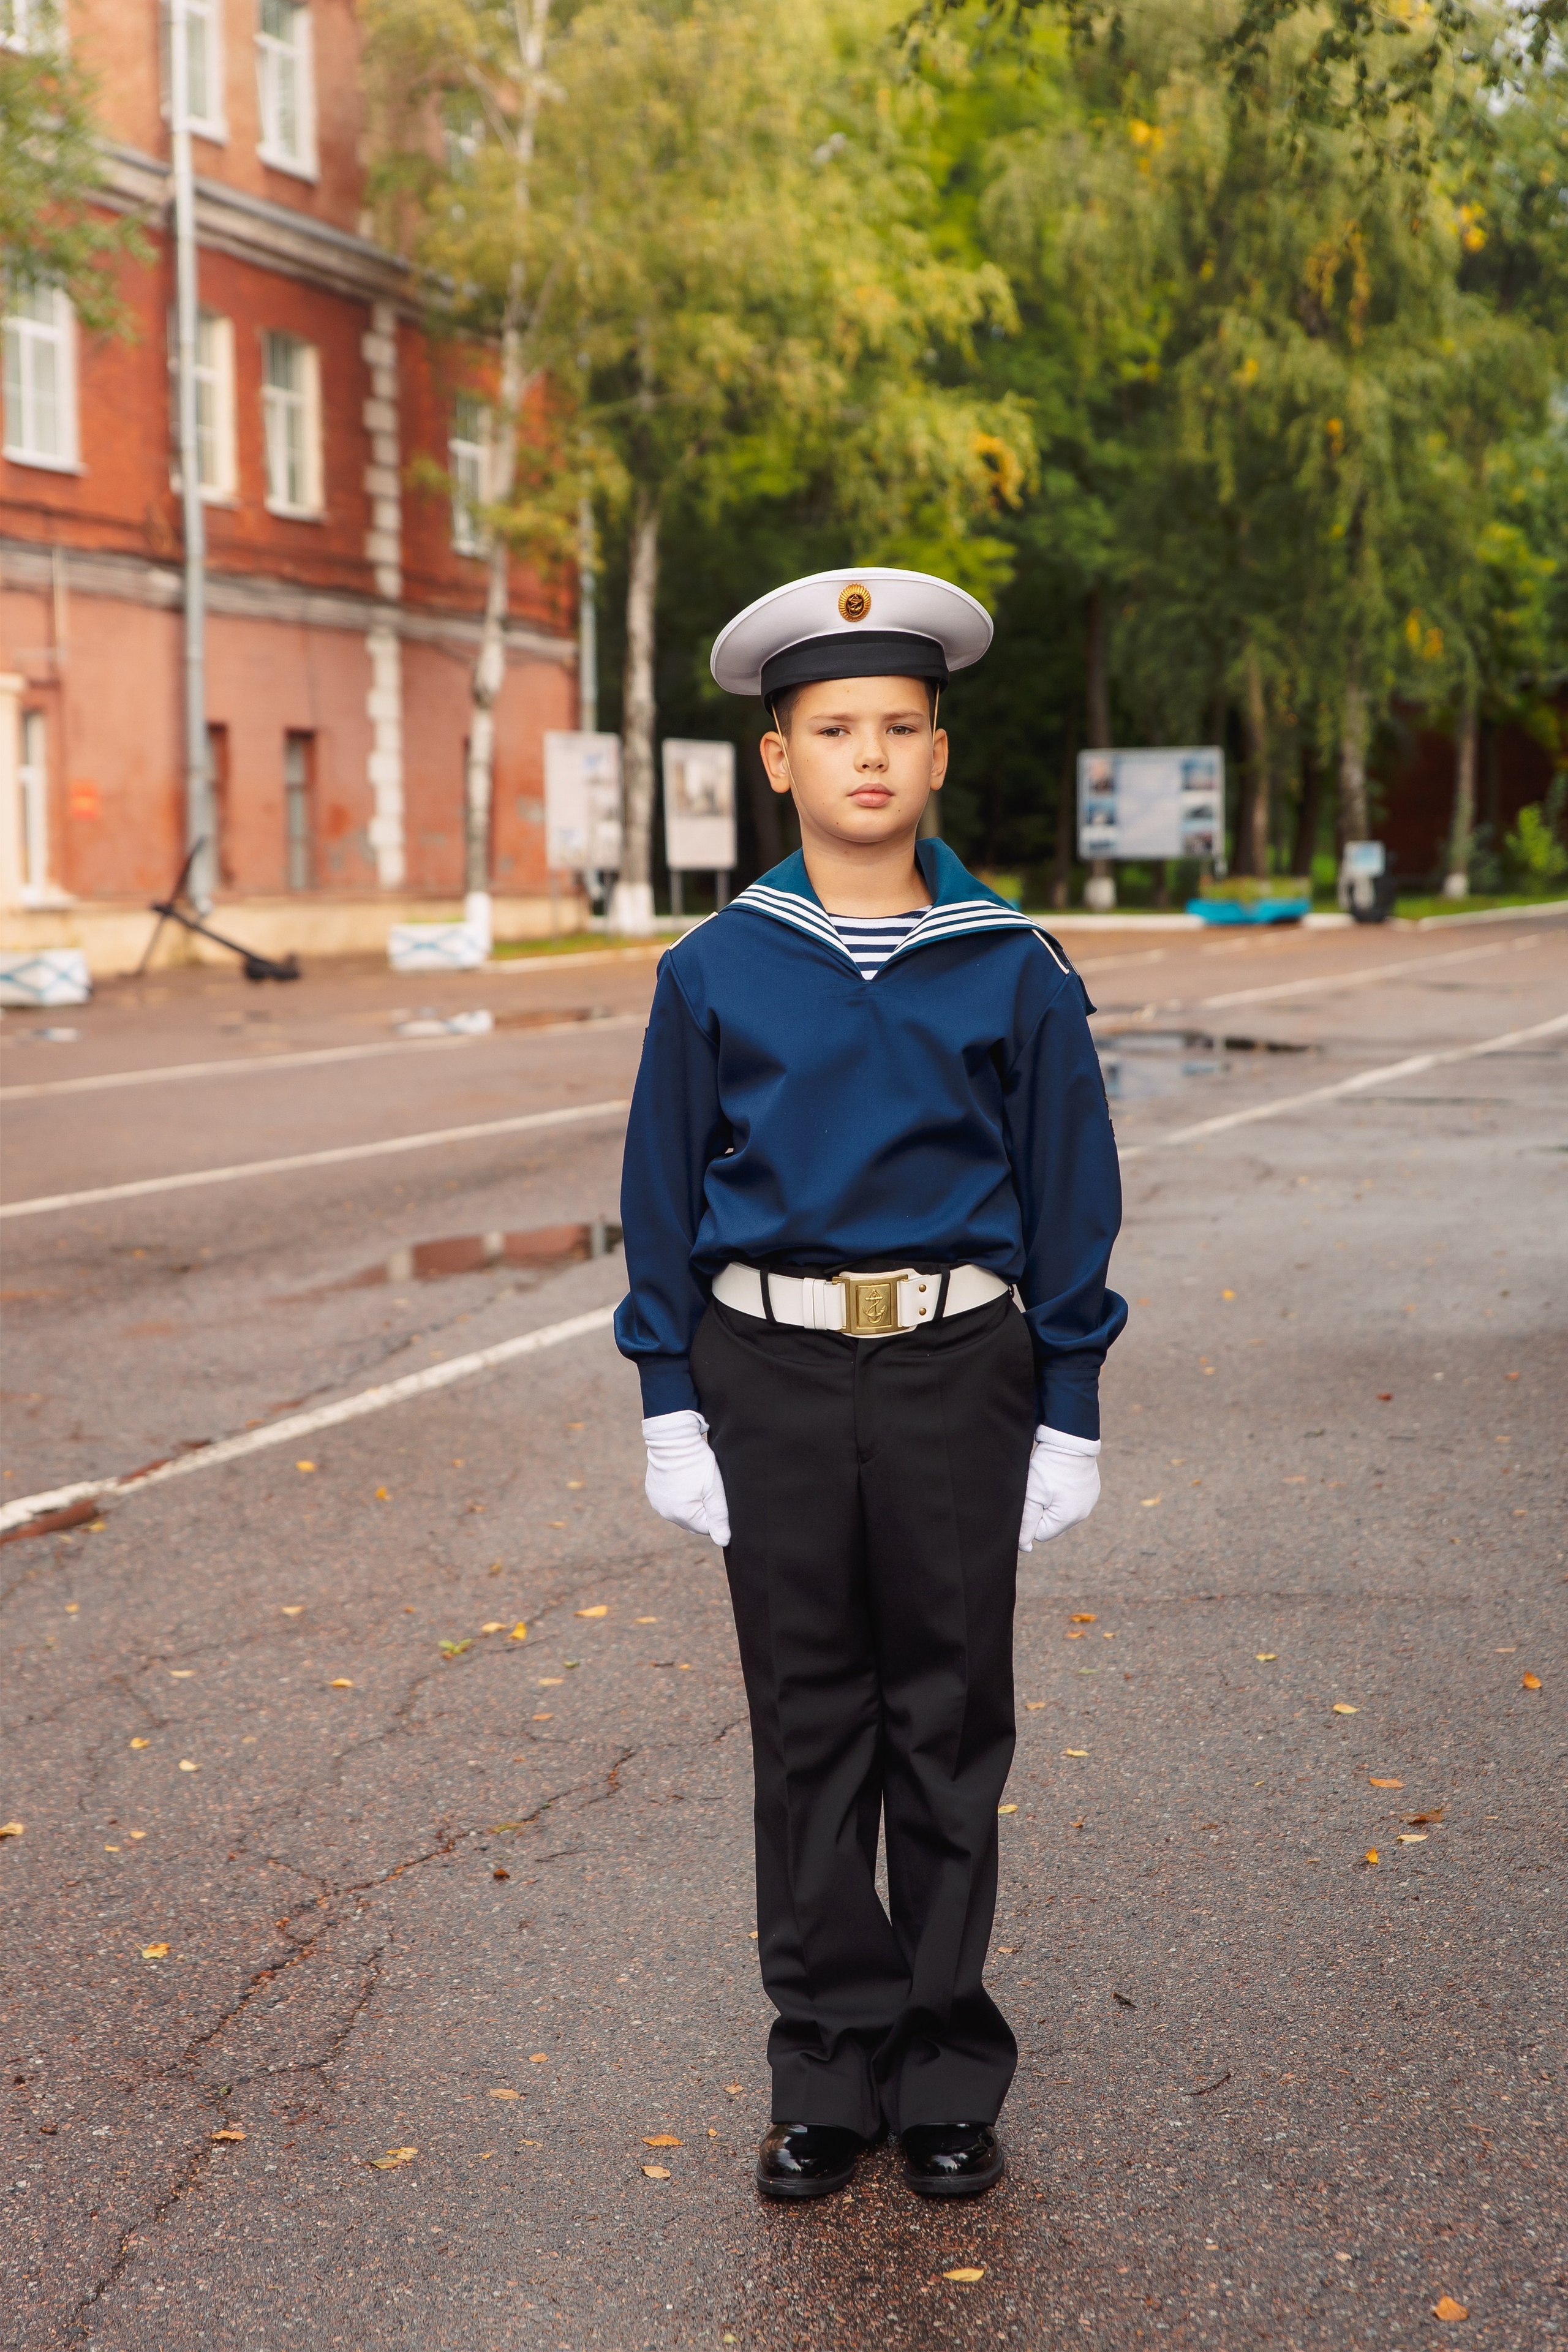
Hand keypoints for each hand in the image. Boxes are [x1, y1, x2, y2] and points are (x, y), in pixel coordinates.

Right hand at [642, 1410, 730, 1546]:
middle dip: (703, 1510)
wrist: (673, 1438)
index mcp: (683, 1515)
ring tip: (695, 1481)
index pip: (708, 1528)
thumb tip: (724, 1540)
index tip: (716, 1493)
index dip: (716, 1513)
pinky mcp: (653, 1492)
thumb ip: (720, 1517)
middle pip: (694, 1522)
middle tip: (707, 1487)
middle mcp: (666, 1513)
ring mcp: (657, 1503)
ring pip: (682, 1512)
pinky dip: (679, 1496)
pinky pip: (671, 1502)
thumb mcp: (714, 1489)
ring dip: (691, 1504)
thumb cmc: (697, 1462)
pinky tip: (684, 1479)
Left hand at [1018, 1425, 1100, 1551]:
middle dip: (1042, 1511)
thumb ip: (1026, 1523)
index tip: (1032, 1497)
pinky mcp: (1090, 1490)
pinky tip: (1060, 1478)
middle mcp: (1082, 1514)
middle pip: (1052, 1524)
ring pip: (1061, 1512)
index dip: (1031, 1517)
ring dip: (1052, 1502)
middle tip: (1040, 1488)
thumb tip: (1025, 1548)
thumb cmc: (1048, 1466)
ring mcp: (1089, 1501)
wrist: (1069, 1439)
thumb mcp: (1032, 1495)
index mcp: (1068, 1518)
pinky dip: (1062, 1493)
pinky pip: (1071, 1501)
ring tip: (1050, 1481)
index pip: (1040, 1533)